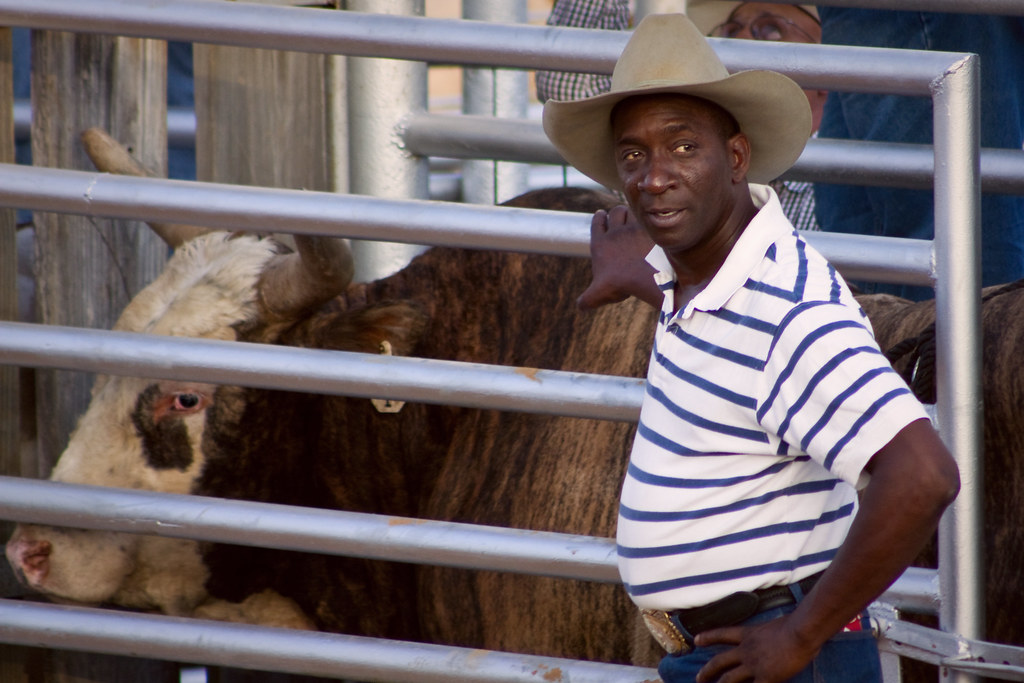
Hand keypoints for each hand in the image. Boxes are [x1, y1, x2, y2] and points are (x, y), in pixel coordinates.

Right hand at [576, 205, 658, 310]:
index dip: (599, 217)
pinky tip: (650, 226)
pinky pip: (647, 218)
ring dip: (632, 215)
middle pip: (614, 212)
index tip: (601, 215)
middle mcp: (614, 233)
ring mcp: (633, 229)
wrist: (645, 277)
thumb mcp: (598, 294)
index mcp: (600, 244)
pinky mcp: (649, 230)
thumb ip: (587, 299)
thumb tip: (580, 306)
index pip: (597, 222)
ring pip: (630, 212)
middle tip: (620, 219)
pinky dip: (647, 221)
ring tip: (634, 221)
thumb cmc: (620, 284)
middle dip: (617, 214)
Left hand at [694, 615, 817, 682]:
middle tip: (698, 678)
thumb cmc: (794, 624)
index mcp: (748, 634)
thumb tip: (777, 633)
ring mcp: (754, 665)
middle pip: (720, 661)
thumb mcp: (775, 624)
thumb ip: (770, 633)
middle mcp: (746, 650)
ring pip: (729, 679)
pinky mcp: (766, 678)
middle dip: (707, 671)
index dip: (708, 637)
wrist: (800, 632)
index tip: (696, 640)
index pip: (722, 634)